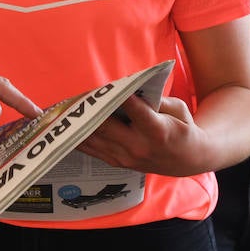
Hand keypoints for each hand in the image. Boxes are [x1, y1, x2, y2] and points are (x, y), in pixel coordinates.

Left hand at [76, 93, 207, 177]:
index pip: (135, 111)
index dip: (120, 98)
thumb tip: (129, 87)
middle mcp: (139, 146)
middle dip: (89, 111)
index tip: (107, 87)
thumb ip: (155, 98)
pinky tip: (65, 128)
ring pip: (95, 138)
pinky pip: (92, 150)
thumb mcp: (178, 108)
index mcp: (157, 130)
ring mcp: (126, 158)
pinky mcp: (117, 163)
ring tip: (61, 111)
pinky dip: (78, 138)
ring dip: (77, 125)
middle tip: (75, 96)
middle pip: (106, 126)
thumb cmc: (182, 126)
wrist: (188, 159)